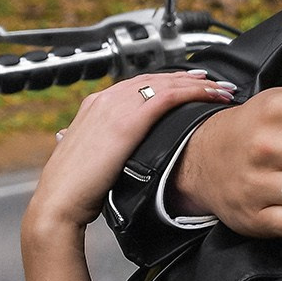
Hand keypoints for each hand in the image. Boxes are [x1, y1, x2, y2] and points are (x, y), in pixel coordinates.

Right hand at [25, 70, 235, 242]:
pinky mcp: (129, 118)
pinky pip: (170, 96)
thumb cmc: (74, 190)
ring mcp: (116, 106)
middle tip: (213, 81)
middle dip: (187, 79)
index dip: (166, 83)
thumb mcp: (89, 159)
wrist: (60, 201)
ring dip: (198, 84)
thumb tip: (111, 149)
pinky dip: (195, 92)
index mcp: (93, 106)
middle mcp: (105, 99)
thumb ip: (101, 147)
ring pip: (167, 83)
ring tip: (221, 88)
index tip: (188, 84)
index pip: (137, 85)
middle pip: (155, 79)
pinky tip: (212, 95)